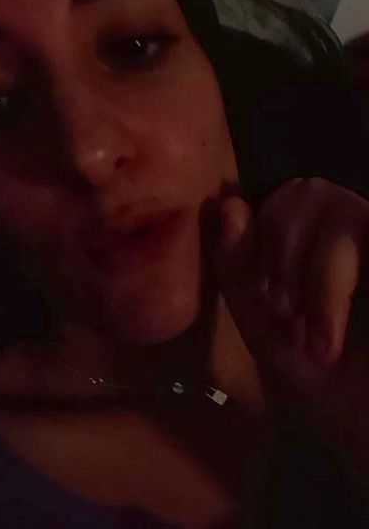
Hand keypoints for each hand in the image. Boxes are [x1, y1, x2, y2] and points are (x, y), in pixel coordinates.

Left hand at [213, 177, 368, 503]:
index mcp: (325, 246)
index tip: (266, 306)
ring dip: (305, 272)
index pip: (282, 200)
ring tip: (313, 338)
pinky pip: (358, 228)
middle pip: (303, 190)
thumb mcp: (266, 327)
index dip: (259, 238)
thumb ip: (239, 267)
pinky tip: (327, 341)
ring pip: (329, 201)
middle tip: (285, 319)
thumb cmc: (331, 394)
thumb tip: (228, 203)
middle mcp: (360, 238)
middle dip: (279, 252)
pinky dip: (327, 284)